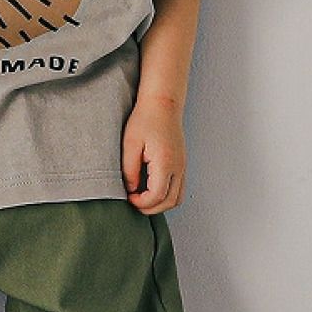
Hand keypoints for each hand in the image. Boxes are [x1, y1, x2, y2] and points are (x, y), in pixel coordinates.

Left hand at [121, 97, 186, 213]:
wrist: (163, 103)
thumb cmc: (145, 119)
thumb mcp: (130, 143)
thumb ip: (129, 169)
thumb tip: (131, 189)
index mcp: (165, 162)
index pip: (157, 196)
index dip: (142, 203)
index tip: (128, 197)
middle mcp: (178, 167)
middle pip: (170, 202)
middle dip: (151, 208)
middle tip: (134, 202)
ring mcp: (182, 166)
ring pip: (176, 198)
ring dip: (160, 204)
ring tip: (142, 197)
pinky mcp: (182, 163)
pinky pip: (178, 188)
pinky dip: (166, 195)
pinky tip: (151, 188)